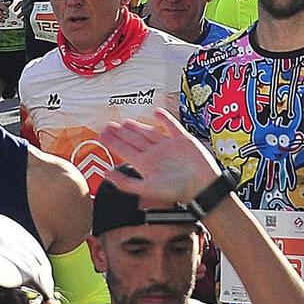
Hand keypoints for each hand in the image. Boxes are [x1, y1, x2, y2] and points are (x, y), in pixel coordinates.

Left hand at [98, 110, 221, 205]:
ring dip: (138, 127)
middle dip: (121, 133)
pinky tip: (157, 112)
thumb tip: (105, 175)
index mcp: (147, 165)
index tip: (102, 135)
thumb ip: (126, 182)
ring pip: (149, 133)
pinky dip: (165, 119)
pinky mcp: (183, 140)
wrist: (202, 186)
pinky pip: (172, 126)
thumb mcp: (147, 188)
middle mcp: (156, 155)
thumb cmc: (177, 190)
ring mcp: (169, 146)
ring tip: (126, 122)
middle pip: (134, 140)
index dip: (113, 142)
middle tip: (108, 126)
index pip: (125, 151)